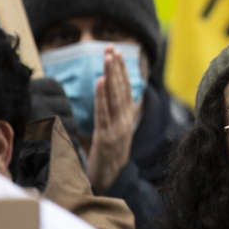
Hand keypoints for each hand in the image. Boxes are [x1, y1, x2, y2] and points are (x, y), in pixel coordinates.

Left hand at [86, 47, 136, 192]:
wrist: (111, 181)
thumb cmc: (110, 158)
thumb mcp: (116, 133)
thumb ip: (117, 114)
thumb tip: (115, 94)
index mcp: (128, 118)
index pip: (126, 88)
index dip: (121, 70)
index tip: (117, 52)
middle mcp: (125, 121)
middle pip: (121, 89)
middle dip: (116, 67)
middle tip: (111, 47)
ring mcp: (117, 129)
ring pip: (115, 97)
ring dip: (111, 76)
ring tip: (107, 58)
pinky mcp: (107, 137)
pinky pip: (104, 113)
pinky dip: (103, 96)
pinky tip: (100, 81)